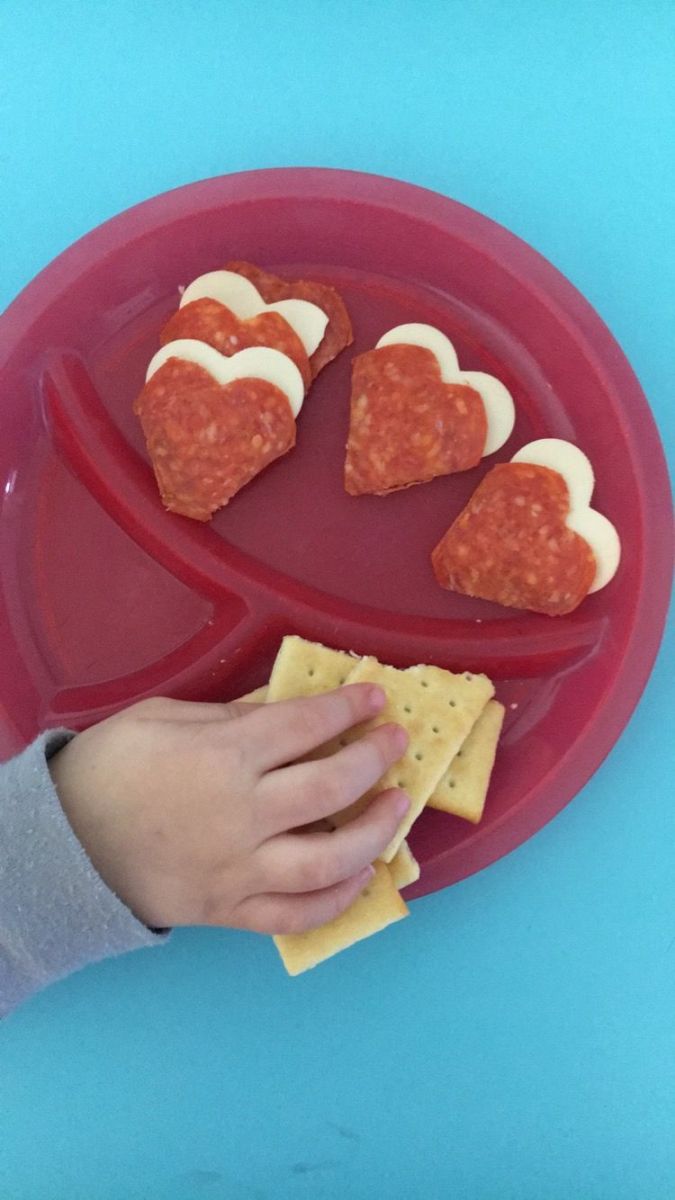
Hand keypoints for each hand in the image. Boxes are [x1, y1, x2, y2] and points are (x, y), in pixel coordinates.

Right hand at [49, 688, 408, 934]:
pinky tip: (363, 875)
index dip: (349, 708)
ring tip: (397, 808)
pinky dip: (337, 900)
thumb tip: (288, 707)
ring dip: (376, 832)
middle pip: (331, 788)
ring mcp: (239, 869)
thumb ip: (233, 715)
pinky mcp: (229, 911)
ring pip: (329, 860)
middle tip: (396, 742)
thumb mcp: (164, 717)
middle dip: (374, 759)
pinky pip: (296, 914)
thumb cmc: (110, 768)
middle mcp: (241, 814)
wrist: (61, 844)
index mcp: (223, 756)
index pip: (306, 726)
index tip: (375, 698)